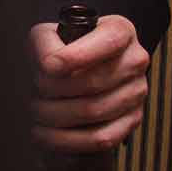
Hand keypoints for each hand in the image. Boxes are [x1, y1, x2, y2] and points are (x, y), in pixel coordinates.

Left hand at [30, 14, 150, 154]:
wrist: (71, 76)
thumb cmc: (59, 53)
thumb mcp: (47, 38)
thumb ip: (46, 45)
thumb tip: (51, 66)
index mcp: (120, 31)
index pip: (109, 41)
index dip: (78, 55)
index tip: (49, 66)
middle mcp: (134, 60)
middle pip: (94, 81)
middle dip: (54, 89)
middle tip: (34, 90)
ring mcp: (137, 91)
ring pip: (94, 110)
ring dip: (55, 114)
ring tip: (36, 110)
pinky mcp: (132, 120)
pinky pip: (101, 137)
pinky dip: (66, 139)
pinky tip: (45, 133)